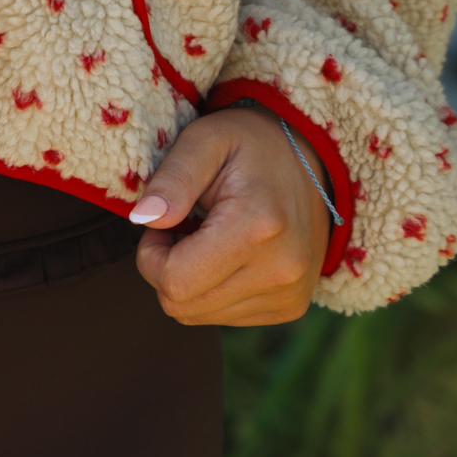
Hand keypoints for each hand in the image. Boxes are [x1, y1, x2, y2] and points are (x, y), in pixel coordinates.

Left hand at [130, 107, 332, 326]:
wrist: (312, 161)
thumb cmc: (249, 144)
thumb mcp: (206, 140)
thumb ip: (173, 177)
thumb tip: (143, 219)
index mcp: (257, 226)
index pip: (175, 281)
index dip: (150, 255)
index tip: (164, 223)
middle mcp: (280, 270)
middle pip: (183, 306)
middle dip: (165, 269)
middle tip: (182, 227)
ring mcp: (289, 294)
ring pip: (200, 316)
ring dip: (189, 281)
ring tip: (206, 238)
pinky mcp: (290, 307)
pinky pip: (225, 317)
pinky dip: (212, 290)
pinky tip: (226, 255)